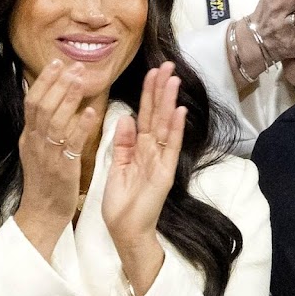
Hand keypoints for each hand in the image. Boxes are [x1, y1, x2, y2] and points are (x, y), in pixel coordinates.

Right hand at [14, 60, 99, 255]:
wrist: (42, 214)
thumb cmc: (46, 183)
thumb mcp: (38, 151)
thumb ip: (41, 127)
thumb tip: (44, 102)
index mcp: (29, 137)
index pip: (32, 101)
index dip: (44, 80)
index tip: (57, 62)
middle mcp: (34, 142)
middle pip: (41, 105)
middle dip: (57, 82)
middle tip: (73, 65)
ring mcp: (47, 155)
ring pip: (54, 120)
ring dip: (67, 97)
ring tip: (80, 79)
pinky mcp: (62, 168)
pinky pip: (70, 144)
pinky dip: (79, 126)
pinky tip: (90, 112)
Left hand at [102, 62, 186, 293]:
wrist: (125, 230)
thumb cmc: (120, 203)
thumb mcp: (116, 167)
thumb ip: (122, 143)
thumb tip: (126, 117)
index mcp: (139, 149)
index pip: (145, 115)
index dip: (148, 94)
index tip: (152, 72)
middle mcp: (153, 151)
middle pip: (157, 115)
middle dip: (161, 90)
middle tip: (168, 65)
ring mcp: (161, 160)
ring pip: (165, 125)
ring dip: (169, 103)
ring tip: (173, 80)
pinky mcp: (164, 173)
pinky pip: (169, 147)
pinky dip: (174, 129)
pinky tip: (178, 111)